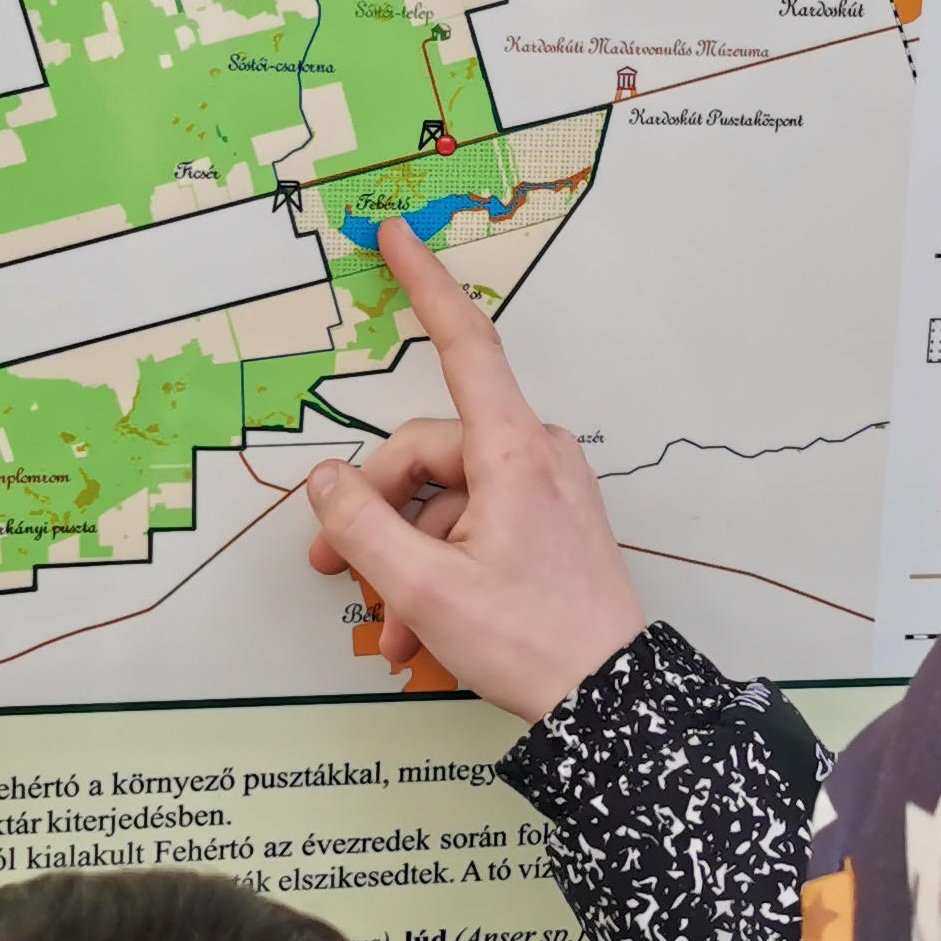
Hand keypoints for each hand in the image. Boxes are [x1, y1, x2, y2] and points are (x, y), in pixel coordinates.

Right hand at [302, 218, 645, 721]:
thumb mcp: (424, 590)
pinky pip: (473, 527)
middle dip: (374, 514)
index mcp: (510, 453)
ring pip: (444, 501)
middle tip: (330, 569)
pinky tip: (417, 632)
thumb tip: (327, 482)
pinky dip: (438, 570)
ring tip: (390, 628)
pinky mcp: (547, 526)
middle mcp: (533, 458)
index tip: (396, 236)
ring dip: (404, 560)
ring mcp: (544, 493)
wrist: (613, 704)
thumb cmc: (532, 643)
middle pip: (426, 455)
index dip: (426, 286)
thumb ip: (363, 527)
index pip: (464, 345)